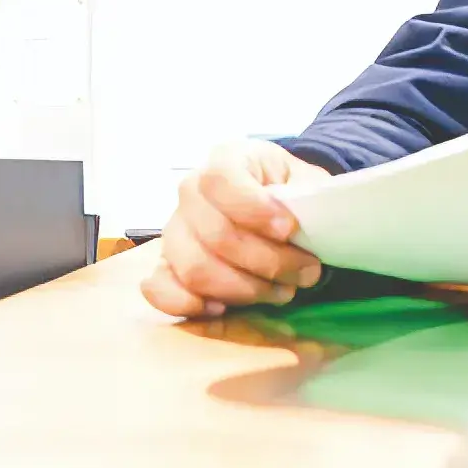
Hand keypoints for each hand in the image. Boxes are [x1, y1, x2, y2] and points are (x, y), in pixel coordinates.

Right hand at [141, 140, 332, 318]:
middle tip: (307, 272)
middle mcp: (191, 190)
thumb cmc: (292, 190)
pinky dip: (189, 304)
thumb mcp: (307, 181)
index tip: (289, 229)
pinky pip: (160, 288)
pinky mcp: (166, 263)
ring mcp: (174, 228)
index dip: (254, 209)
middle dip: (268, 262)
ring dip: (245, 289)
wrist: (278, 204)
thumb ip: (305, 199)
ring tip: (283, 291)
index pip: (222, 179)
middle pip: (217, 235)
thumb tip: (301, 228)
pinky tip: (223, 309)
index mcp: (227, 158)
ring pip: (196, 269)